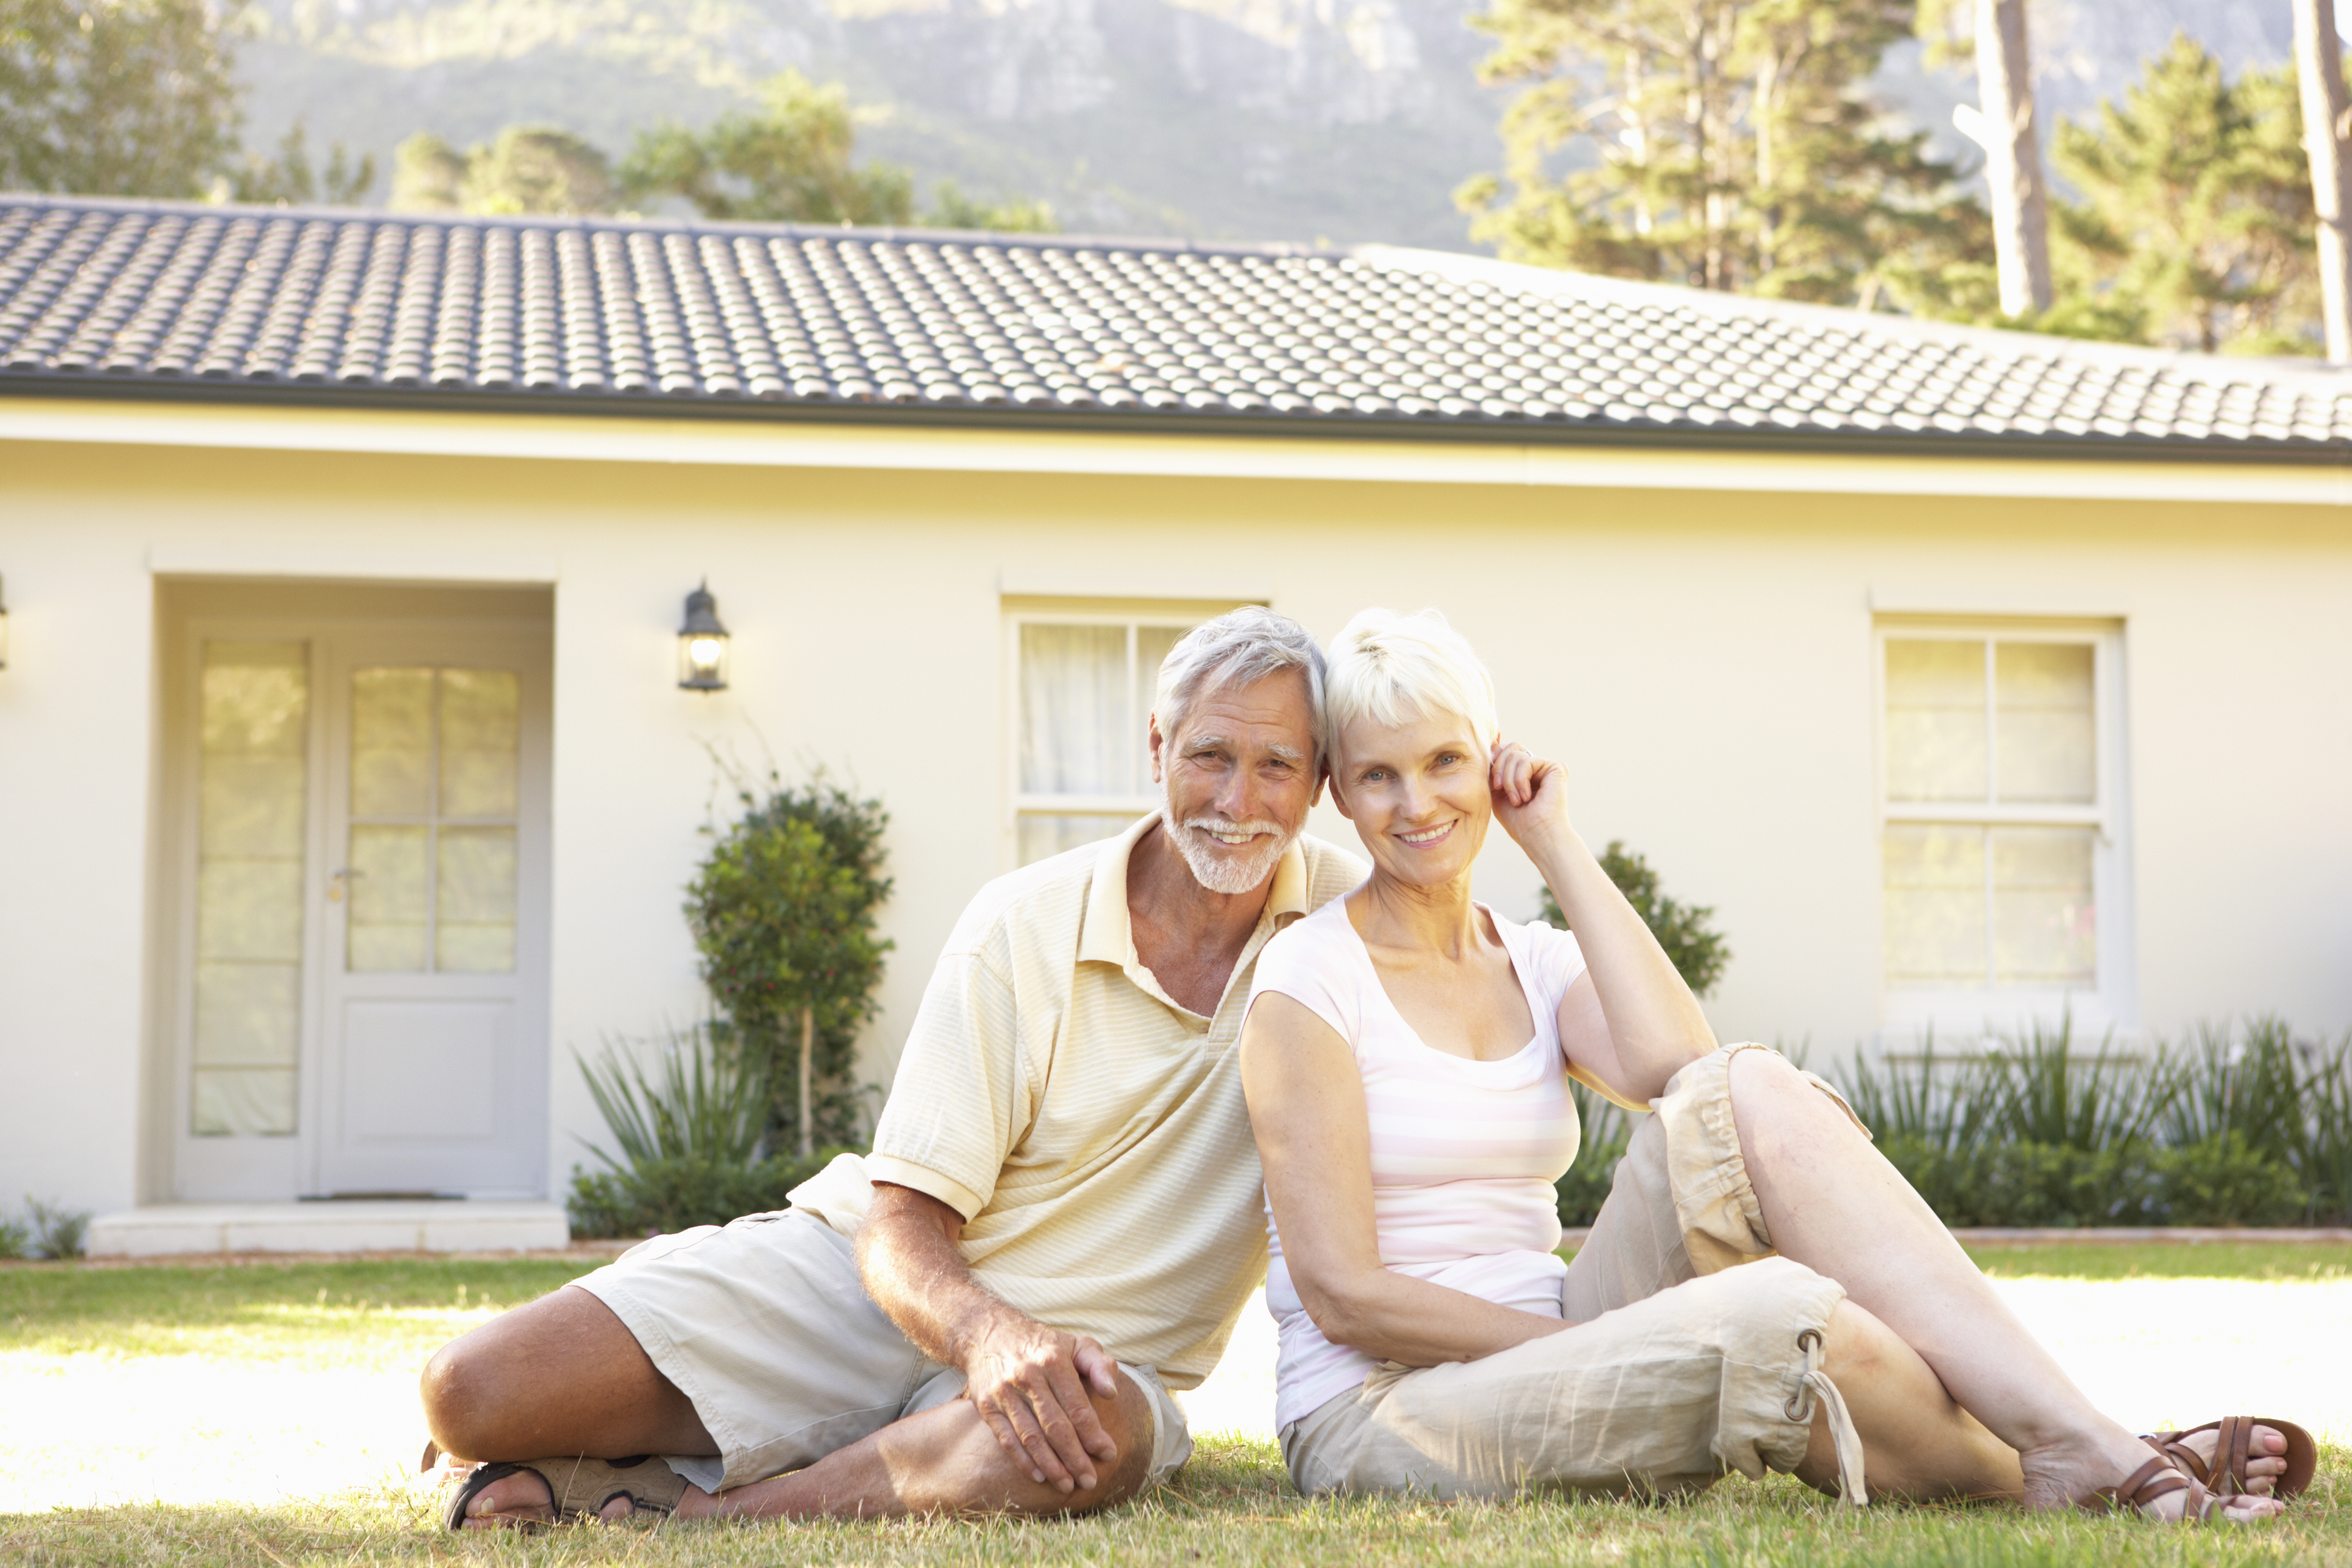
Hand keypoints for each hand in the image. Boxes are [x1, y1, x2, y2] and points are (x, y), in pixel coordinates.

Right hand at [961, 1311, 1122, 1492]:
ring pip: (1031, 1437)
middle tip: (1090, 1480)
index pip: (1077, 1407)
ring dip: (1051, 1466)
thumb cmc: (1043, 1344)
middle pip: (1055, 1427)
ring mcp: (1004, 1392)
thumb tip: (1112, 1393)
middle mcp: (1027, 1376)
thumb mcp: (1076, 1343)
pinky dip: (1023, 1461)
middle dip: (1075, 1458)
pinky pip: (1007, 1439)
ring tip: (1068, 1485)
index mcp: (1053, 1361)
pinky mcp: (986, 1405)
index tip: (1109, 1454)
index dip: (1094, 1435)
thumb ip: (1099, 1365)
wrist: (988, 1333)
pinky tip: (1040, 1475)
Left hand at [1488, 737, 1568, 850]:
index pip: (1506, 751)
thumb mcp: (1496, 792)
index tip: (1493, 782)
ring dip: (1509, 780)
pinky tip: (1526, 797)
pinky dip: (1520, 780)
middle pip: (1510, 748)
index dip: (1494, 759)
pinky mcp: (1556, 767)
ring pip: (1515, 754)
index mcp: (1524, 773)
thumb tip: (1491, 746)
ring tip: (1516, 800)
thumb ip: (1494, 770)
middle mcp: (1537, 768)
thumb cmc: (1518, 822)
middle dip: (1498, 768)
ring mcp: (1546, 767)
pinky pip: (1526, 761)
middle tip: (1498, 789)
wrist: (1537, 836)